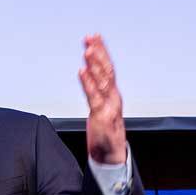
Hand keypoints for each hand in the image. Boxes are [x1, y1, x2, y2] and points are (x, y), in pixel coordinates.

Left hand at [78, 34, 126, 165]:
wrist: (111, 158)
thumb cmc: (105, 134)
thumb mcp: (101, 110)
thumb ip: (97, 95)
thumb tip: (90, 80)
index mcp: (113, 94)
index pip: (108, 68)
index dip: (102, 52)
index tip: (94, 37)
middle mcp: (114, 97)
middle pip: (107, 70)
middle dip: (99, 52)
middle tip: (91, 37)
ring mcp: (109, 107)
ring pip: (103, 80)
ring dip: (95, 63)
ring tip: (88, 49)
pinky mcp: (102, 117)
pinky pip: (94, 96)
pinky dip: (88, 82)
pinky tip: (82, 70)